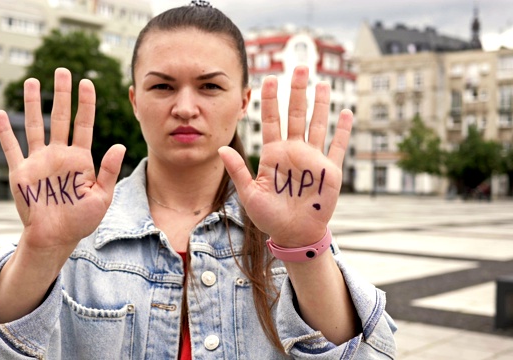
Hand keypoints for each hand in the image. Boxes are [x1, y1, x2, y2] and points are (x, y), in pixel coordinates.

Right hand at [0, 68, 124, 251]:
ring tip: (32, 81)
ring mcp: (39, 161)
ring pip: (34, 126)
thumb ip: (109, 171)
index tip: (87, 82)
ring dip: (33, 104)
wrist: (55, 238)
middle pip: (60, 117)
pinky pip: (10, 148)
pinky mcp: (21, 172)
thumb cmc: (81, 220)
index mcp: (80, 159)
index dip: (86, 104)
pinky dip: (3, 132)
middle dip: (62, 94)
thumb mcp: (102, 197)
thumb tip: (120, 145)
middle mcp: (59, 155)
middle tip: (62, 71)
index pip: (83, 124)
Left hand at [219, 66, 351, 245]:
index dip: (271, 99)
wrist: (292, 234)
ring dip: (320, 104)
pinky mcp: (329, 171)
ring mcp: (312, 159)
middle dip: (298, 91)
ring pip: (317, 124)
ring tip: (322, 83)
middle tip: (300, 67)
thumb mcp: (249, 194)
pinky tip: (346, 113)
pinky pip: (338, 147)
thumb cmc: (268, 216)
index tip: (269, 78)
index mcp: (273, 153)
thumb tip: (221, 149)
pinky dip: (343, 131)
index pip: (271, 120)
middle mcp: (293, 151)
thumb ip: (238, 171)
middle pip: (296, 114)